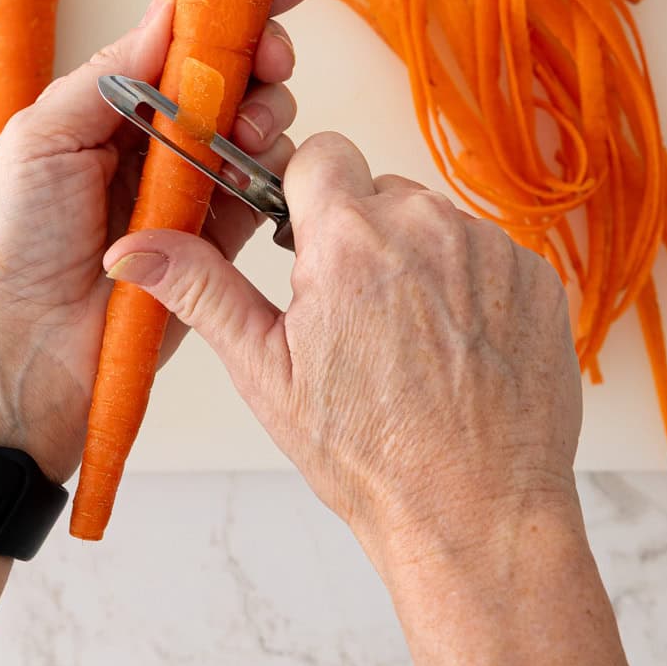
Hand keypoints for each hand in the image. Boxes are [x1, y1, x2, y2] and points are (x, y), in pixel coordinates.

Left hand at [0, 0, 319, 483]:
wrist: (26, 352)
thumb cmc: (15, 242)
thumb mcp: (42, 137)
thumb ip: (111, 73)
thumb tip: (169, 5)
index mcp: (117, 101)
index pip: (187, 35)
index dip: (239, 0)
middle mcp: (163, 134)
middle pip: (235, 71)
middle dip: (264, 51)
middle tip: (271, 57)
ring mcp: (196, 182)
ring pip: (260, 121)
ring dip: (267, 108)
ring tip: (246, 127)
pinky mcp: (222, 232)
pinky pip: (266, 185)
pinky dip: (271, 167)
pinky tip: (251, 170)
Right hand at [101, 131, 582, 560]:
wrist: (475, 513)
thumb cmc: (367, 454)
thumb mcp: (265, 372)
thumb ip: (201, 289)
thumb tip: (133, 248)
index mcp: (350, 238)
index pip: (321, 152)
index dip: (306, 193)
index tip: (306, 239)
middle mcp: (426, 225)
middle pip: (378, 188)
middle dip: (360, 230)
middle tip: (355, 307)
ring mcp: (488, 247)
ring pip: (433, 218)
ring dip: (416, 255)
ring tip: (409, 334)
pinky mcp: (533, 273)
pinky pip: (486, 248)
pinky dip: (468, 280)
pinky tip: (456, 343)